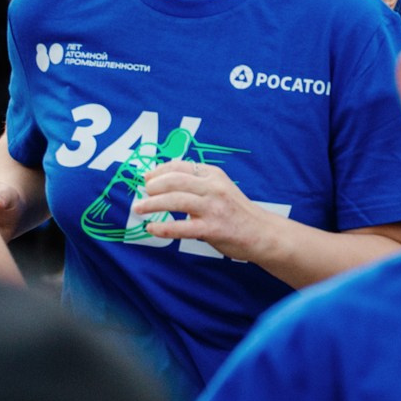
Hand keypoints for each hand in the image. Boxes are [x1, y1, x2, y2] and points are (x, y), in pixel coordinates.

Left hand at [133, 161, 283, 264]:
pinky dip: (162, 228)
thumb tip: (163, 180)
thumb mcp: (220, 188)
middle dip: (153, 186)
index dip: (158, 171)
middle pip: (174, 181)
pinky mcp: (212, 229)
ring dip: (151, 204)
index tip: (146, 178)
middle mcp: (213, 188)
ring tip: (138, 208)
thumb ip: (197, 183)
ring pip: (175, 201)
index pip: (179, 166)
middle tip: (141, 194)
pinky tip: (151, 228)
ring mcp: (213, 208)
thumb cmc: (236, 211)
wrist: (262, 233)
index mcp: (213, 174)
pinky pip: (181, 227)